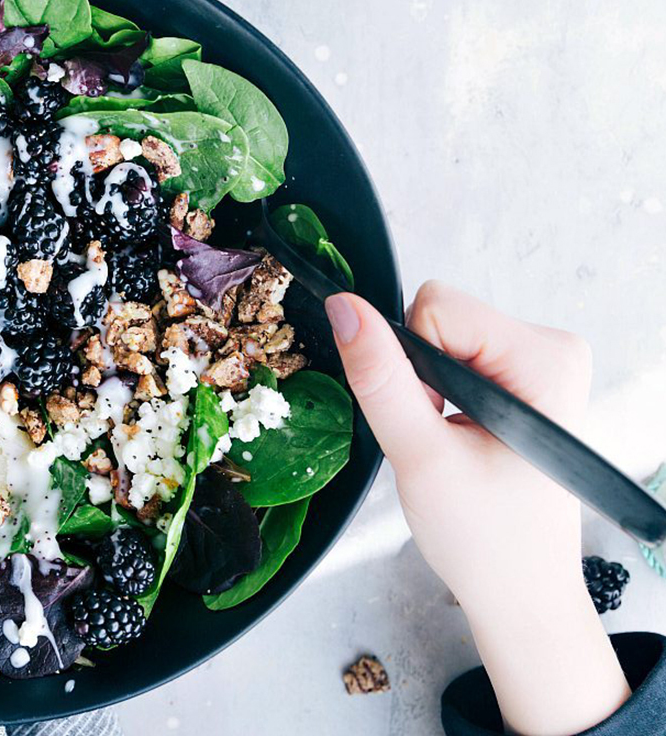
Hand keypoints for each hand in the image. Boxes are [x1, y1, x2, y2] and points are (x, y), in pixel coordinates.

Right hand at [326, 282, 628, 735]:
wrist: (518, 588)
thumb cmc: (485, 537)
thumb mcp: (419, 456)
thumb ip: (379, 377)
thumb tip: (343, 307)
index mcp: (545, 358)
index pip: (436, 307)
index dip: (412, 366)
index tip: (434, 420)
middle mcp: (552, 348)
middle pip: (439, 317)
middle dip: (421, 377)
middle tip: (441, 438)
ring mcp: (540, 361)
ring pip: (441, 335)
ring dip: (429, 389)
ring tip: (452, 442)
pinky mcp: (524, 374)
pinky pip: (453, 352)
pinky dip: (441, 393)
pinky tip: (460, 435)